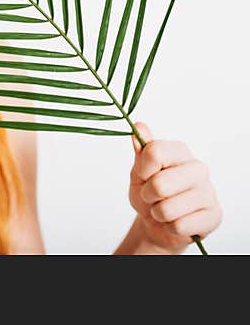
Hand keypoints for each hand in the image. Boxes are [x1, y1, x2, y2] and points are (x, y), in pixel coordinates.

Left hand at [129, 122, 221, 253]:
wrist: (158, 222)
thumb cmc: (149, 192)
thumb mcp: (139, 172)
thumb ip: (141, 151)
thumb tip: (139, 126)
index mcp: (179, 151)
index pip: (155, 152)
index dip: (142, 170)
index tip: (143, 175)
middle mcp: (198, 168)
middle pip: (160, 184)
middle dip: (148, 195)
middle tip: (152, 196)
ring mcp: (209, 192)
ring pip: (167, 209)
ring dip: (158, 213)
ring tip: (164, 209)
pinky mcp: (214, 215)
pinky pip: (179, 226)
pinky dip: (170, 227)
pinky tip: (177, 220)